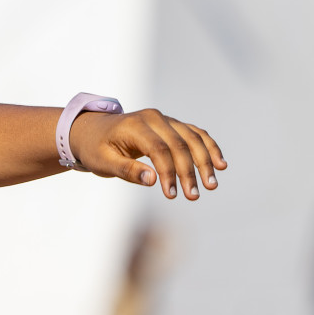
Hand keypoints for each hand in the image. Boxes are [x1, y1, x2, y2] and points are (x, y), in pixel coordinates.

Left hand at [68, 109, 226, 199]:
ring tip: (212, 185)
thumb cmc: (95, 148)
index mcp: (134, 126)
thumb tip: (152, 180)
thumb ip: (126, 170)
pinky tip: (220, 164)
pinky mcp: (171, 124)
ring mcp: (165, 119)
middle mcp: (153, 118)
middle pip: (179, 145)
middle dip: (189, 172)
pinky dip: (208, 148)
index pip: (159, 150)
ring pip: (192, 139)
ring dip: (205, 162)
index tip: (172, 195)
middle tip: (194, 196)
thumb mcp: (102, 162)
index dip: (169, 173)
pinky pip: (195, 134)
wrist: (92, 129)